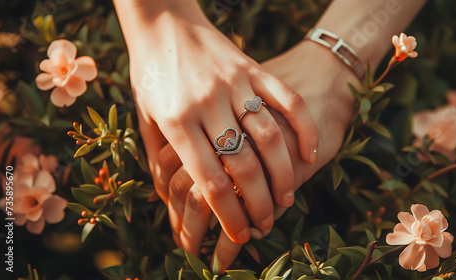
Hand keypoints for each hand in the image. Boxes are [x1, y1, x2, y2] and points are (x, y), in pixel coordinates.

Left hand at [156, 40, 356, 270]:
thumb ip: (158, 158)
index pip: (211, 182)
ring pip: (270, 137)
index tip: (242, 235)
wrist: (163, 22)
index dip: (230, 215)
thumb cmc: (151, 74)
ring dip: (283, 173)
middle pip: (244, 166)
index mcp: (177, 121)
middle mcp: (208, 104)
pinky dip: (304, 127)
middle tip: (266, 223)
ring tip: (287, 195)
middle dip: (259, 203)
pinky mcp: (253, 68)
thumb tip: (168, 200)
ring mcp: (235, 84)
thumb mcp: (144, 117)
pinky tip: (310, 152)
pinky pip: (288, 100)